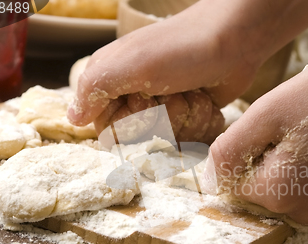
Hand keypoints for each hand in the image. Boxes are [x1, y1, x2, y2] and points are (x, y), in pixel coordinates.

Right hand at [67, 0, 307, 142]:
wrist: (235, 40)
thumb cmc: (180, 50)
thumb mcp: (129, 65)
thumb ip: (93, 89)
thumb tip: (72, 120)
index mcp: (113, 77)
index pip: (104, 126)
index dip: (124, 123)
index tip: (140, 101)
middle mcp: (135, 92)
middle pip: (137, 135)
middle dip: (156, 120)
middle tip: (167, 92)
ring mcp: (164, 102)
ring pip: (164, 137)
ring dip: (179, 119)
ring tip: (189, 92)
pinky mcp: (188, 110)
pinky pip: (186, 134)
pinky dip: (196, 120)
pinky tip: (203, 99)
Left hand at [203, 60, 307, 224]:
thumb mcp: (266, 114)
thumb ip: (230, 151)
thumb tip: (209, 181)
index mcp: (278, 195)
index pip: (235, 182)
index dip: (248, 150)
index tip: (274, 128)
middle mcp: (301, 214)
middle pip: (259, 188)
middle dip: (266, 158)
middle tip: (295, 129)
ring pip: (282, 188)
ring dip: (287, 162)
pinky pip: (305, 189)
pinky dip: (307, 168)